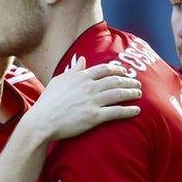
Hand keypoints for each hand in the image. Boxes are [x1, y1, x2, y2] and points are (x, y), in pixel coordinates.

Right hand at [25, 55, 140, 141]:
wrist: (42, 121)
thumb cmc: (48, 101)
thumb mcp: (59, 81)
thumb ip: (73, 70)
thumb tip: (83, 59)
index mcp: (81, 77)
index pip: (104, 69)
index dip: (117, 69)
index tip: (125, 71)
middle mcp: (89, 87)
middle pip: (115, 81)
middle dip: (128, 81)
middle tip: (137, 83)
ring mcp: (93, 101)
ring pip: (118, 95)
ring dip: (131, 93)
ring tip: (139, 93)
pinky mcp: (94, 117)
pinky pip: (116, 112)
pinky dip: (128, 111)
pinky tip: (136, 111)